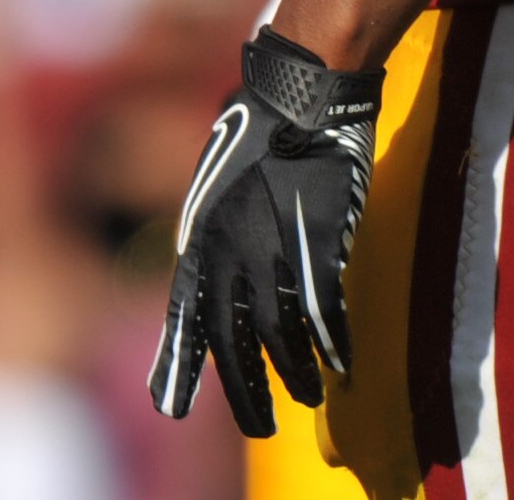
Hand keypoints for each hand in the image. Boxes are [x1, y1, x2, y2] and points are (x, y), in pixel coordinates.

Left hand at [150, 28, 381, 436]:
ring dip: (297, 372)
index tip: (170, 404)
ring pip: (280, 332)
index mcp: (199, 231)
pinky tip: (342, 363)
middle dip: (243, 388)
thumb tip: (195, 261)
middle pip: (231, 337)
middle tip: (258, 425)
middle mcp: (228, 247)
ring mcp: (273, 246)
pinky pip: (323, 308)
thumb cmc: (257, 125)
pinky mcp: (318, 240)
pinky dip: (333, 340)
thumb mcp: (213, 179)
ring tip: (308, 396)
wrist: (300, 87)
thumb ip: (206, 227)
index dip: (179, 361)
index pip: (183, 312)